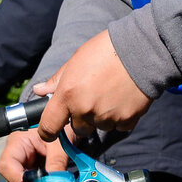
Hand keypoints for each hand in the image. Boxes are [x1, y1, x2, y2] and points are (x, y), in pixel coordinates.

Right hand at [0, 128, 71, 181]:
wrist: (69, 131)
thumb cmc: (61, 130)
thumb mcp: (60, 144)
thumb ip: (57, 162)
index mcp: (17, 144)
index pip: (6, 165)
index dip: (16, 179)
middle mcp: (15, 157)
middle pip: (11, 181)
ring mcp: (22, 168)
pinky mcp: (30, 176)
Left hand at [34, 31, 152, 145]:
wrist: (142, 50)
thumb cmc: (105, 51)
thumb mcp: (75, 61)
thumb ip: (56, 81)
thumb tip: (39, 90)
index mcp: (67, 94)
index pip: (48, 127)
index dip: (48, 132)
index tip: (51, 131)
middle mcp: (85, 109)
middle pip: (78, 129)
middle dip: (82, 118)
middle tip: (93, 98)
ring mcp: (106, 117)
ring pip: (99, 127)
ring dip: (103, 116)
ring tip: (111, 93)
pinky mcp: (126, 120)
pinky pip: (119, 126)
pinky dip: (120, 117)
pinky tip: (123, 98)